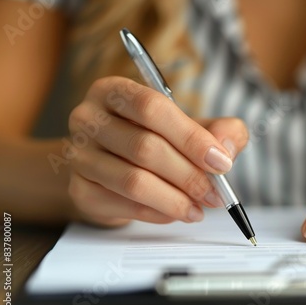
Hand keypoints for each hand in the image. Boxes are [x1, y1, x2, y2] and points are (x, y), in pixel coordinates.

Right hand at [67, 77, 247, 226]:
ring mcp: (79, 156)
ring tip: (199, 209)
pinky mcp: (80, 190)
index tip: (221, 162)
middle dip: (189, 175)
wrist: (116, 168)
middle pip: (144, 147)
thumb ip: (220, 130)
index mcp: (115, 91)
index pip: (152, 108)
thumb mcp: (193, 127)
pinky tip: (176, 213)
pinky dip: (157, 213)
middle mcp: (88, 119)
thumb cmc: (158, 140)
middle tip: (216, 194)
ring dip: (175, 200)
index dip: (191, 137)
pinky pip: (124, 205)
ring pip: (133, 181)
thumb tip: (226, 149)